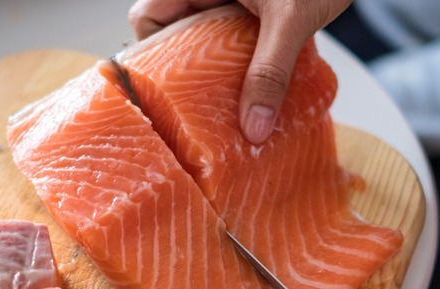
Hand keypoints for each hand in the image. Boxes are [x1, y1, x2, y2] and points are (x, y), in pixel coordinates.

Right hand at [128, 0, 350, 143]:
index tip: (170, 87)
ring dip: (217, 71)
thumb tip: (254, 126)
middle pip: (173, 33)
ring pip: (203, 40)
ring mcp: (229, 0)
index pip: (147, 16)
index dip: (151, 51)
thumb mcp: (292, 20)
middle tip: (204, 103)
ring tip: (230, 102)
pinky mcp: (251, 8)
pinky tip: (255, 87)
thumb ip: (272, 71)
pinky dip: (240, 63)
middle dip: (188, 71)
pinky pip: (231, 40)